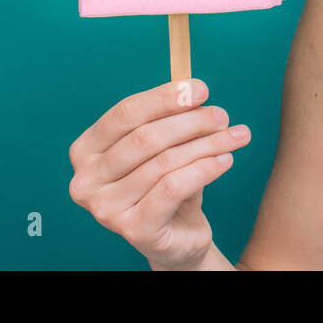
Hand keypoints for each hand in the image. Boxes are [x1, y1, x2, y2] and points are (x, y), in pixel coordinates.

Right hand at [68, 78, 250, 268]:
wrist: (176, 234)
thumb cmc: (167, 182)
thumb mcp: (166, 145)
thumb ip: (172, 117)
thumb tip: (192, 89)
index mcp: (86, 150)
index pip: (125, 113)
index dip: (164, 98)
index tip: (201, 89)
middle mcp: (86, 180)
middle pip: (146, 137)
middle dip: (191, 122)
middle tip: (222, 115)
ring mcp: (105, 208)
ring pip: (165, 162)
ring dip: (207, 144)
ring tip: (235, 136)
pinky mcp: (133, 229)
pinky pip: (174, 187)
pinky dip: (205, 169)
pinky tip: (226, 160)